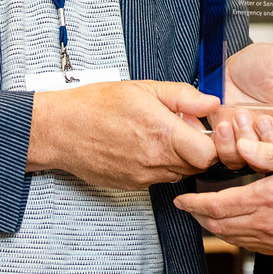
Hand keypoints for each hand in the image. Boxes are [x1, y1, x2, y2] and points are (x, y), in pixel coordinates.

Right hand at [26, 80, 221, 189]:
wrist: (60, 130)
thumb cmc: (95, 104)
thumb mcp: (143, 87)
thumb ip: (183, 96)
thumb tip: (211, 103)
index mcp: (162, 133)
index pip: (210, 154)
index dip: (212, 141)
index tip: (200, 127)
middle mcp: (155, 160)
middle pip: (197, 166)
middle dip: (196, 147)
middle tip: (179, 127)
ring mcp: (143, 177)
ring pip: (178, 173)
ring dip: (178, 157)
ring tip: (158, 135)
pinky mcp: (132, 186)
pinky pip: (159, 178)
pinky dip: (159, 165)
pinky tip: (143, 146)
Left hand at [174, 136, 272, 258]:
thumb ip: (271, 153)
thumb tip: (242, 146)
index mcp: (268, 199)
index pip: (217, 206)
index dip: (193, 203)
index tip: (181, 198)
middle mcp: (267, 225)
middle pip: (219, 226)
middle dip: (198, 217)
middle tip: (188, 206)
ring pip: (233, 238)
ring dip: (215, 227)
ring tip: (208, 214)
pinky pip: (251, 246)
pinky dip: (236, 235)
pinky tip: (239, 225)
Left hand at [211, 43, 272, 168]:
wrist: (223, 64)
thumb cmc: (259, 62)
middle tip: (264, 119)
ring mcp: (260, 144)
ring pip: (261, 165)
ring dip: (248, 142)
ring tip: (240, 115)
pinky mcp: (236, 147)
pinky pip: (234, 160)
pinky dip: (226, 145)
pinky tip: (225, 123)